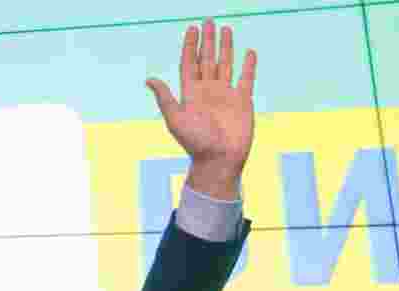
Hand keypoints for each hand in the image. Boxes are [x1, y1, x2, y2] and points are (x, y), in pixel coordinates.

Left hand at [146, 19, 257, 198]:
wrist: (219, 160)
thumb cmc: (195, 142)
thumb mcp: (175, 119)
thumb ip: (164, 98)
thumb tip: (149, 79)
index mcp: (190, 94)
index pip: (189, 64)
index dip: (190, 46)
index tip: (191, 29)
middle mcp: (207, 91)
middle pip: (206, 60)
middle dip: (207, 41)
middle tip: (208, 22)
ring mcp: (225, 95)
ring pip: (225, 64)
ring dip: (226, 47)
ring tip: (226, 29)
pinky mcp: (242, 101)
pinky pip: (246, 79)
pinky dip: (248, 65)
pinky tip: (249, 52)